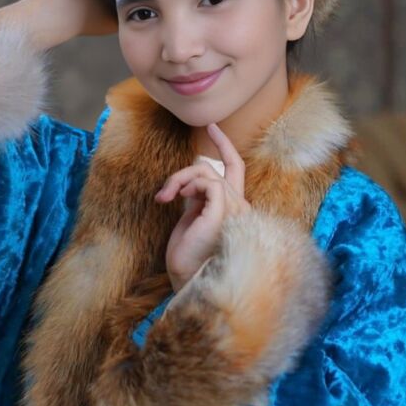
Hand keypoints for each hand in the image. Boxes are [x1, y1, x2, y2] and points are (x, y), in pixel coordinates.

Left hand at [155, 123, 250, 291]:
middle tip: (165, 192)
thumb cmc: (187, 258)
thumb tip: (190, 179)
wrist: (187, 280)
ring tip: (165, 199)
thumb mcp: (191, 219)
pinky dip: (187, 184)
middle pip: (217, 168)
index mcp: (234, 209)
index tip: (211, 126)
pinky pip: (207, 179)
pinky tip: (176, 200)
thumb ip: (197, 197)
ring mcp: (236, 208)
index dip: (225, 146)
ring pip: (206, 170)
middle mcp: (241, 207)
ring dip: (179, 180)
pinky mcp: (225, 209)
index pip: (235, 169)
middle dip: (187, 171)